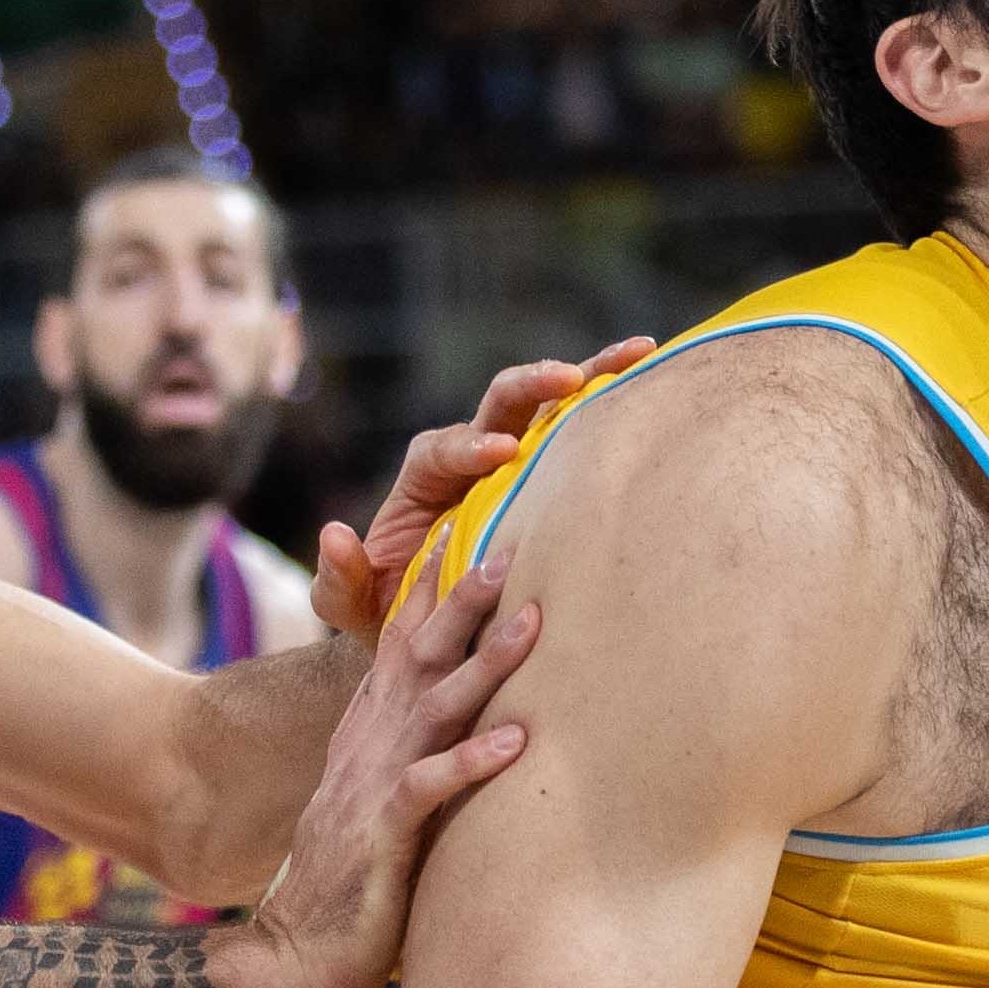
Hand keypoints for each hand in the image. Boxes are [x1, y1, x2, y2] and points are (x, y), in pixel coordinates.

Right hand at [210, 569, 541, 987]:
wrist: (292, 957)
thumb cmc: (350, 889)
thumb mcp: (375, 808)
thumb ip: (408, 762)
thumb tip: (452, 731)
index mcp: (366, 740)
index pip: (395, 649)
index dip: (427, 593)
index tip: (460, 535)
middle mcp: (368, 751)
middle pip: (419, 659)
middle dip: (464, 603)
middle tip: (509, 550)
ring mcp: (372, 789)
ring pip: (434, 708)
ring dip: (485, 664)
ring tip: (533, 623)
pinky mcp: (381, 838)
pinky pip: (429, 787)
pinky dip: (471, 759)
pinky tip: (516, 738)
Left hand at [316, 339, 658, 636]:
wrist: (436, 633)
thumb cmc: (393, 620)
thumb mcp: (354, 610)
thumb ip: (338, 581)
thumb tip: (335, 533)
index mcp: (425, 477)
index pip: (443, 448)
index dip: (471, 446)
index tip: (502, 456)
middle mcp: (471, 455)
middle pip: (499, 404)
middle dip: (533, 386)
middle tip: (568, 381)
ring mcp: (516, 461)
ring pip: (548, 405)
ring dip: (590, 373)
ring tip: (639, 354)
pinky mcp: (551, 476)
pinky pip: (580, 431)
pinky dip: (612, 398)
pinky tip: (653, 374)